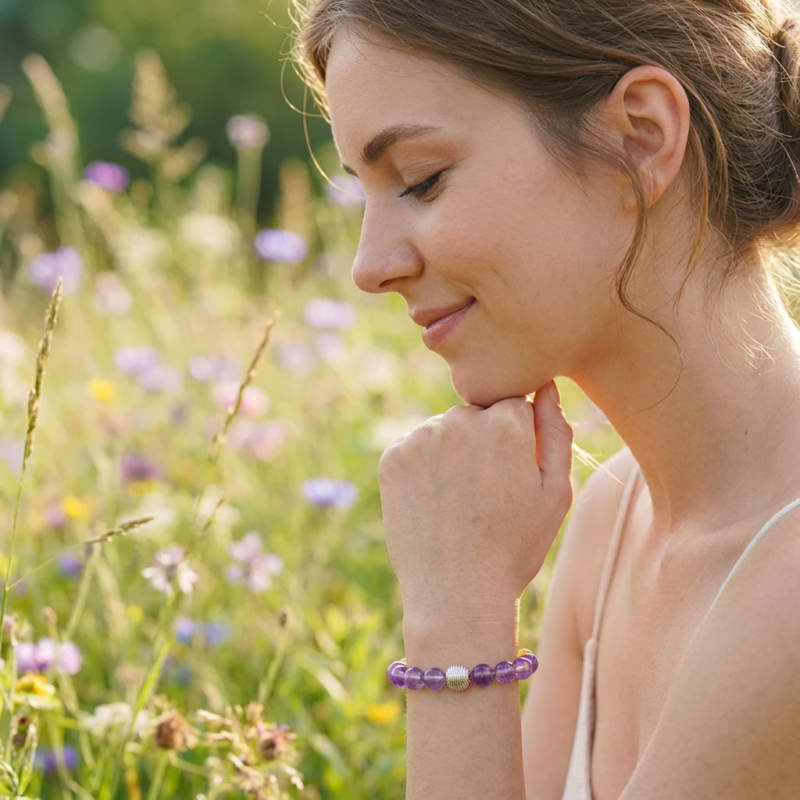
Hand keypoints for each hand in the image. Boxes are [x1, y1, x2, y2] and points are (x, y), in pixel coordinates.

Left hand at [378, 382, 573, 630]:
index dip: (515, 440)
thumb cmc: (515, 547)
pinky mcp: (392, 458)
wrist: (457, 595)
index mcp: (507, 423)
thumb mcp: (555, 493)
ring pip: (443, 431)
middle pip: (475, 414)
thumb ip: (556, 432)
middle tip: (483, 494)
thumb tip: (545, 387)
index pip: (512, 405)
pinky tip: (434, 503)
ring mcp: (421, 438)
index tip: (510, 474)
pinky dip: (422, 468)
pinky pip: (413, 447)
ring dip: (450, 453)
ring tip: (458, 503)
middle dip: (482, 441)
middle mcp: (460, 420)